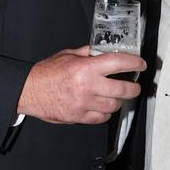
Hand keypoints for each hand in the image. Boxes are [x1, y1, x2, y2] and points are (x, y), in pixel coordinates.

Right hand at [17, 46, 145, 123]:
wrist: (28, 91)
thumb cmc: (46, 73)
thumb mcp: (68, 55)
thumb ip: (88, 53)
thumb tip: (105, 51)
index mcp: (86, 68)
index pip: (119, 63)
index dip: (134, 63)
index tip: (140, 64)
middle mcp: (88, 86)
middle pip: (123, 89)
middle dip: (133, 88)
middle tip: (134, 85)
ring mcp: (84, 104)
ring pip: (114, 106)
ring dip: (117, 101)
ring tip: (114, 95)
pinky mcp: (79, 117)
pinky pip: (101, 118)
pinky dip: (105, 113)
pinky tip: (102, 106)